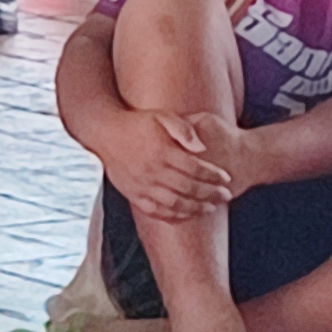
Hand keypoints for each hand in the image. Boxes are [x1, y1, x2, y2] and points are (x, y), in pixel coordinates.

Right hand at [101, 108, 238, 225]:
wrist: (104, 133)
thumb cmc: (137, 122)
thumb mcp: (161, 116)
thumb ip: (184, 129)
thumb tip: (202, 148)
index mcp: (162, 152)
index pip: (195, 168)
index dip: (213, 175)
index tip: (227, 178)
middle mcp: (153, 171)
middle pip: (188, 188)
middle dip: (211, 193)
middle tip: (226, 195)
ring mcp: (142, 185)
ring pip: (175, 203)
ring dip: (196, 208)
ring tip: (211, 208)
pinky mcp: (133, 194)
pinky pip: (156, 211)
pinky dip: (174, 215)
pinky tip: (186, 214)